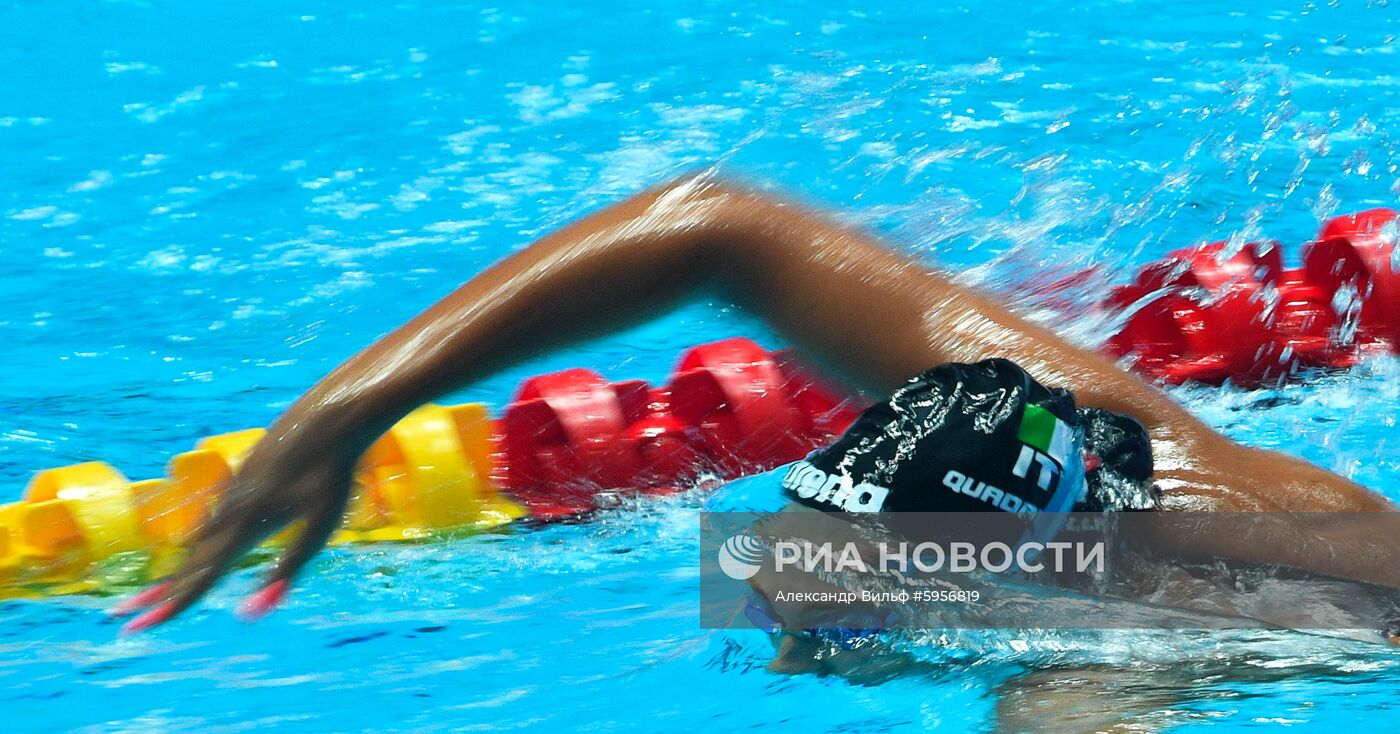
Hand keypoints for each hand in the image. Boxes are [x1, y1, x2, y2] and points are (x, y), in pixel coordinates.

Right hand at [111, 440, 356, 632]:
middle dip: (157, 594)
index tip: (136, 627)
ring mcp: (235, 492)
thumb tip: (251, 615)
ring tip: (156, 591)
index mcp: (242, 528)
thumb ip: (285, 572)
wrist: (328, 417)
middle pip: (188, 562)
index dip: (169, 606)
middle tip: (121, 617)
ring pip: (199, 539)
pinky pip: (213, 517)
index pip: (198, 579)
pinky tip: (198, 541)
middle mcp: (230, 512)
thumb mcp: (316, 531)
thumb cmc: (330, 477)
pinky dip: (197, 541)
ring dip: (176, 568)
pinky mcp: (246, 476)